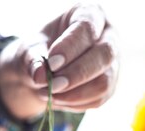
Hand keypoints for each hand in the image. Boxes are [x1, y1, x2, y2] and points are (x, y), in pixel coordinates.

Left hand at [0, 3, 118, 119]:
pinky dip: (74, 104)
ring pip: (103, 82)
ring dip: (74, 94)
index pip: (87, 28)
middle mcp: (109, 37)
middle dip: (76, 74)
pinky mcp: (109, 87)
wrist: (46, 70)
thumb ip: (33, 59)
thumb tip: (39, 76)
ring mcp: (112, 64)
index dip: (70, 47)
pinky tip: (58, 100)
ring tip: (49, 94)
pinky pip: (97, 100)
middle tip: (52, 85)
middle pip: (104, 55)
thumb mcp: (31, 49)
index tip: (51, 63)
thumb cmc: (42, 50)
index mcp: (90, 14)